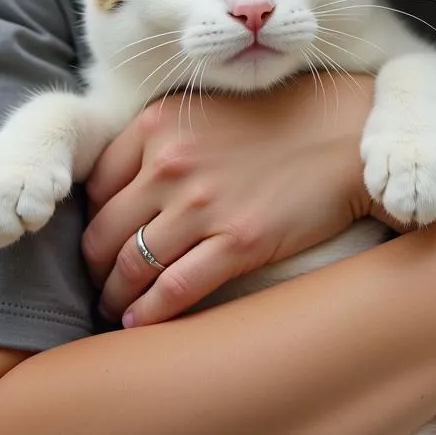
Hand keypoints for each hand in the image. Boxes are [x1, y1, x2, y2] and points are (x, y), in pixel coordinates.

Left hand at [81, 73, 373, 326]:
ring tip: (115, 307)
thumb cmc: (276, 120)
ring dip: (116, 296)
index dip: (92, 217)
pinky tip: (140, 323)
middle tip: (99, 282)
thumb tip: (122, 190)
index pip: (96, 184)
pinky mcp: (238, 240)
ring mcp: (204, 203)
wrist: (343, 134)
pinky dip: (149, 313)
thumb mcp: (205, 111)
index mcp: (158, 123)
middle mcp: (172, 162)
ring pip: (133, 265)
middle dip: (95, 266)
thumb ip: (161, 140)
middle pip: (106, 230)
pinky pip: (175, 289)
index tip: (100, 237)